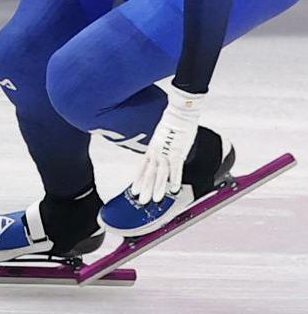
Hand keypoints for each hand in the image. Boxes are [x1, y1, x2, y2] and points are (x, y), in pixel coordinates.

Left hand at [131, 89, 203, 204]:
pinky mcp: (177, 151)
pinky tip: (173, 189)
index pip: (142, 167)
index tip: (135, 191)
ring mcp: (166, 152)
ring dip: (158, 188)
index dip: (138, 180)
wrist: (179, 111)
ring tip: (156, 200)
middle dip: (146, 189)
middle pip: (149, 173)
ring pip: (160, 173)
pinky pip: (176, 168)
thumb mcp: (161, 136)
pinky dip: (175, 179)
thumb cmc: (172, 122)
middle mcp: (156, 152)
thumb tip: (160, 152)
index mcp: (151, 149)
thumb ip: (159, 146)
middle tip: (142, 201)